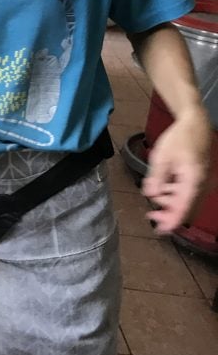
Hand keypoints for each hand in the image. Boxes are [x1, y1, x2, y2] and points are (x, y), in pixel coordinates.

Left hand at [142, 108, 212, 233]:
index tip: (160, 230)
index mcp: (193, 181)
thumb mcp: (161, 157)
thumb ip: (157, 178)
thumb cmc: (178, 138)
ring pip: (188, 202)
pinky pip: (189, 193)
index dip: (171, 221)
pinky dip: (176, 196)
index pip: (183, 208)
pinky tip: (164, 191)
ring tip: (155, 200)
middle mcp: (202, 184)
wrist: (195, 124)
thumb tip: (151, 195)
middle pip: (187, 208)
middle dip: (169, 214)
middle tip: (151, 216)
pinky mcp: (200, 178)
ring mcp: (203, 182)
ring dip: (172, 204)